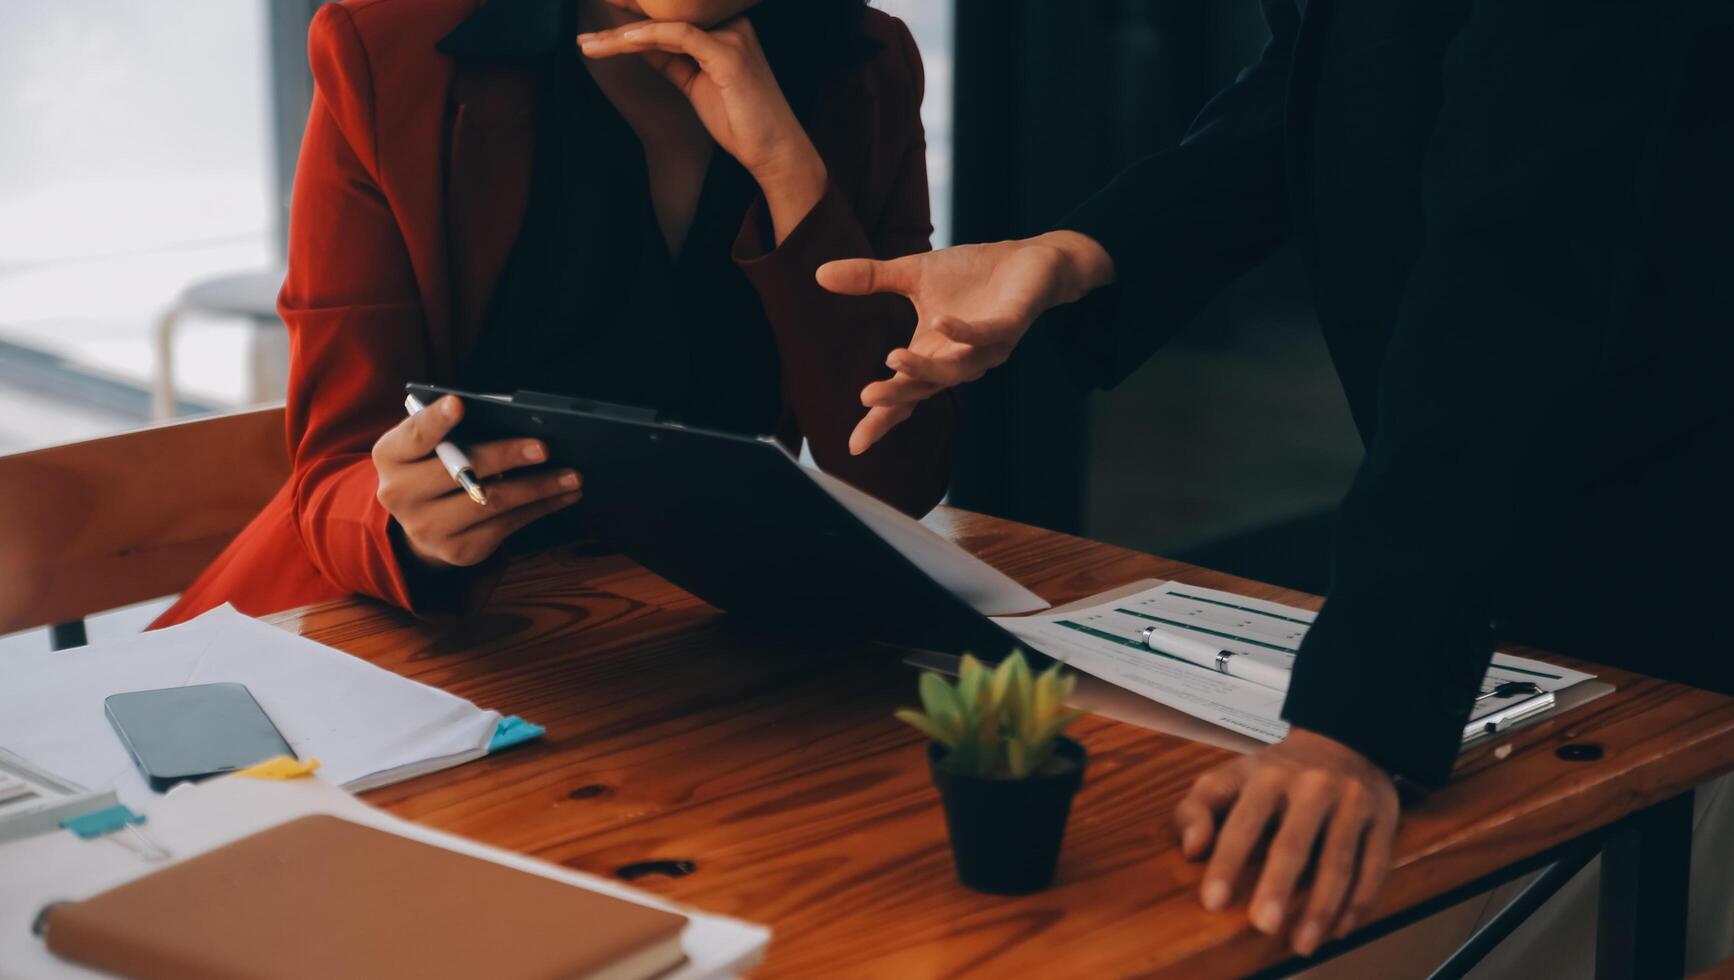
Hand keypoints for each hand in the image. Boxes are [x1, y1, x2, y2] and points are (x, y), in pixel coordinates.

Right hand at [372, 396, 583, 569]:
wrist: (420, 522)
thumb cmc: (435, 466)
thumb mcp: (431, 445)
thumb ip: (456, 432)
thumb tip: (518, 423)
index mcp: (391, 456)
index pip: (414, 435)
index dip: (435, 420)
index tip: (459, 403)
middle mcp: (400, 494)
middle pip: (461, 471)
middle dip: (506, 456)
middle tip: (544, 447)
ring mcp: (427, 528)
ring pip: (492, 502)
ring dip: (539, 487)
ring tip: (573, 475)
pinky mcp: (457, 551)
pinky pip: (507, 526)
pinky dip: (541, 508)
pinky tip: (564, 495)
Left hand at [579, 17, 826, 240]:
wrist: (775, 152)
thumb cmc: (742, 122)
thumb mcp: (697, 85)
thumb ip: (673, 61)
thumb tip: (641, 47)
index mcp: (726, 29)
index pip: (670, 19)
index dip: (633, 19)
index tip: (599, 30)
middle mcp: (731, 25)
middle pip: (664, 18)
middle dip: (620, 24)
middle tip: (584, 37)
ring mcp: (731, 37)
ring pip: (666, 25)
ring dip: (621, 36)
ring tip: (590, 45)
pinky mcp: (728, 55)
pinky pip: (680, 36)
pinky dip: (648, 37)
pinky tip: (623, 41)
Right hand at [817, 230, 1115, 453]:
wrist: (1031, 260)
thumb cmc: (973, 274)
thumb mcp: (914, 273)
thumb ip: (871, 279)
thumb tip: (820, 274)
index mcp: (934, 353)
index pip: (904, 393)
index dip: (881, 420)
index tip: (855, 445)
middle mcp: (961, 359)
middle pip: (925, 388)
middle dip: (897, 395)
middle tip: (866, 395)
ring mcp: (988, 347)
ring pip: (955, 369)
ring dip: (925, 367)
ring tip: (892, 359)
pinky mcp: (1011, 325)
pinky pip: (986, 336)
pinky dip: (964, 332)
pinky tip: (941, 322)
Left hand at [1175, 728, 1399, 956]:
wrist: (1343, 742)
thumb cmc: (1274, 774)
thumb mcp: (1228, 778)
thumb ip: (1197, 809)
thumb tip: (1191, 850)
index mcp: (1267, 776)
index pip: (1243, 824)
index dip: (1227, 864)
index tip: (1213, 902)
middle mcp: (1312, 786)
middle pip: (1294, 843)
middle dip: (1277, 886)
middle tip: (1262, 925)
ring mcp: (1352, 802)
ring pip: (1338, 862)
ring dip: (1320, 907)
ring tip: (1301, 944)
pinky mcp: (1383, 819)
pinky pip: (1373, 867)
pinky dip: (1358, 902)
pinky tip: (1339, 930)